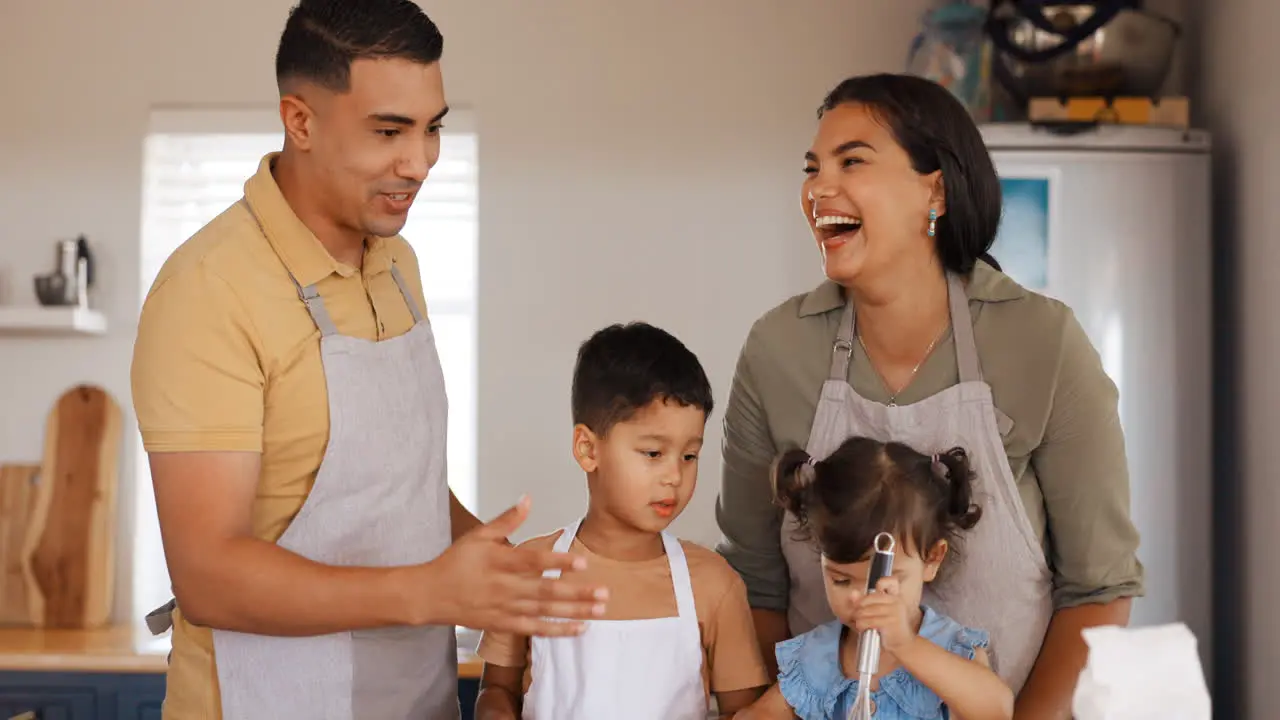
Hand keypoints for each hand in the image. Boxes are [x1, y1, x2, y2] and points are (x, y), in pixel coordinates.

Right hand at [417, 496, 607, 635]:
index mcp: (499, 562)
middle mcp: (504, 588)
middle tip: (605, 591)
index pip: (532, 562)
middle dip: (577, 593)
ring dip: (575, 611)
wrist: (430, 595)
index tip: (581, 562)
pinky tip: (581, 628)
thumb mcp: (478, 536)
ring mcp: (505, 609)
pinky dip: (558, 630)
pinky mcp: (505, 625)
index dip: (557, 562)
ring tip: (601, 609)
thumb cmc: (456, 562)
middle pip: (545, 591)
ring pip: (545, 612)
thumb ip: (506, 520)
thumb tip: (527, 499)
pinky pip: (536, 629)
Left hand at [852, 577, 913, 653]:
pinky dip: (861, 625)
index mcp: (895, 596)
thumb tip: (852, 593)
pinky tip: (862, 628)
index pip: (891, 581)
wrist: (904, 645)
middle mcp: (896, 601)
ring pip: (866, 610)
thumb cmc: (890, 628)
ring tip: (859, 623)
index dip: (881, 583)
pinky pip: (868, 621)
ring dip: (858, 618)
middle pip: (869, 598)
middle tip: (856, 615)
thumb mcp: (879, 612)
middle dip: (858, 608)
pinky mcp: (890, 623)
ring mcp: (894, 612)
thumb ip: (865, 601)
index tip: (876, 592)